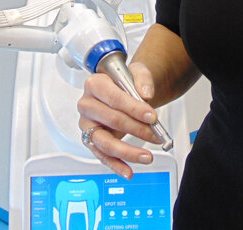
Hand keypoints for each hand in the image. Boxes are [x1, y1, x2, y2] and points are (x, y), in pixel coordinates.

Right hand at [77, 61, 160, 179]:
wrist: (124, 90)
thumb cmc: (127, 81)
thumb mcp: (137, 71)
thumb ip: (142, 79)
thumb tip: (146, 94)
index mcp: (94, 84)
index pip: (113, 98)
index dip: (134, 108)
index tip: (151, 117)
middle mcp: (87, 105)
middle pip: (111, 120)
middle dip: (136, 129)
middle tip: (155, 135)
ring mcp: (87, 125)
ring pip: (105, 142)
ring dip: (127, 152)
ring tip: (147, 157)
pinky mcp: (91, 140)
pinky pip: (102, 156)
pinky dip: (116, 165)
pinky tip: (129, 172)